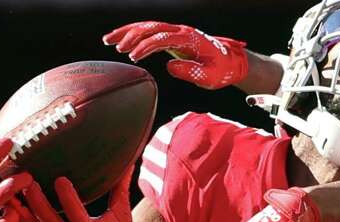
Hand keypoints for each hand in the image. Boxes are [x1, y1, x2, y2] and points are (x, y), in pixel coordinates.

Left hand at [9, 170, 135, 221]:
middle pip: (47, 217)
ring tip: (13, 190)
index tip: (60, 178)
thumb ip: (121, 191)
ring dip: (21, 208)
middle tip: (28, 179)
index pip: (74, 210)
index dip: (66, 193)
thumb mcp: (121, 217)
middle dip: (36, 197)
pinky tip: (12, 208)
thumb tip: (128, 163)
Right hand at [103, 21, 247, 89]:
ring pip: (148, 26)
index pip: (162, 38)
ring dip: (127, 32)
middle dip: (132, 35)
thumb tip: (169, 66)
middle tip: (116, 48)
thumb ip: (191, 72)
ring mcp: (177, 32)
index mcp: (190, 39)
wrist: (231, 63)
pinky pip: (150, 32)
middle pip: (152, 26)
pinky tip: (120, 41)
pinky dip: (134, 34)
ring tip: (108, 41)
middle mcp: (182, 31)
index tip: (132, 56)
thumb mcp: (210, 77)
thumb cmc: (221, 71)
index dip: (146, 46)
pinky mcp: (172, 37)